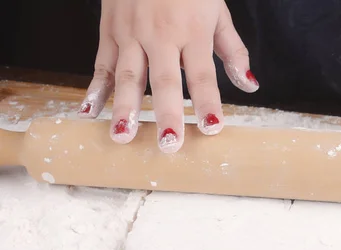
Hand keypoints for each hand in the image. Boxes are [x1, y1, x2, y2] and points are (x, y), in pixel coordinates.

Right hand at [78, 0, 258, 152]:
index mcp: (192, 31)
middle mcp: (160, 34)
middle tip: (169, 145)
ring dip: (124, 107)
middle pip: (164, 80)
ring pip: (128, 75)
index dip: (207, 102)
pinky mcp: (109, 30)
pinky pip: (102, 64)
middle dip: (166, 114)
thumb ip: (233, 51)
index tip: (212, 128)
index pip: (202, 75)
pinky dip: (95, 89)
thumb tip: (249, 85)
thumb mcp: (217, 12)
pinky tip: (90, 112)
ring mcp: (131, 33)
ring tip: (123, 136)